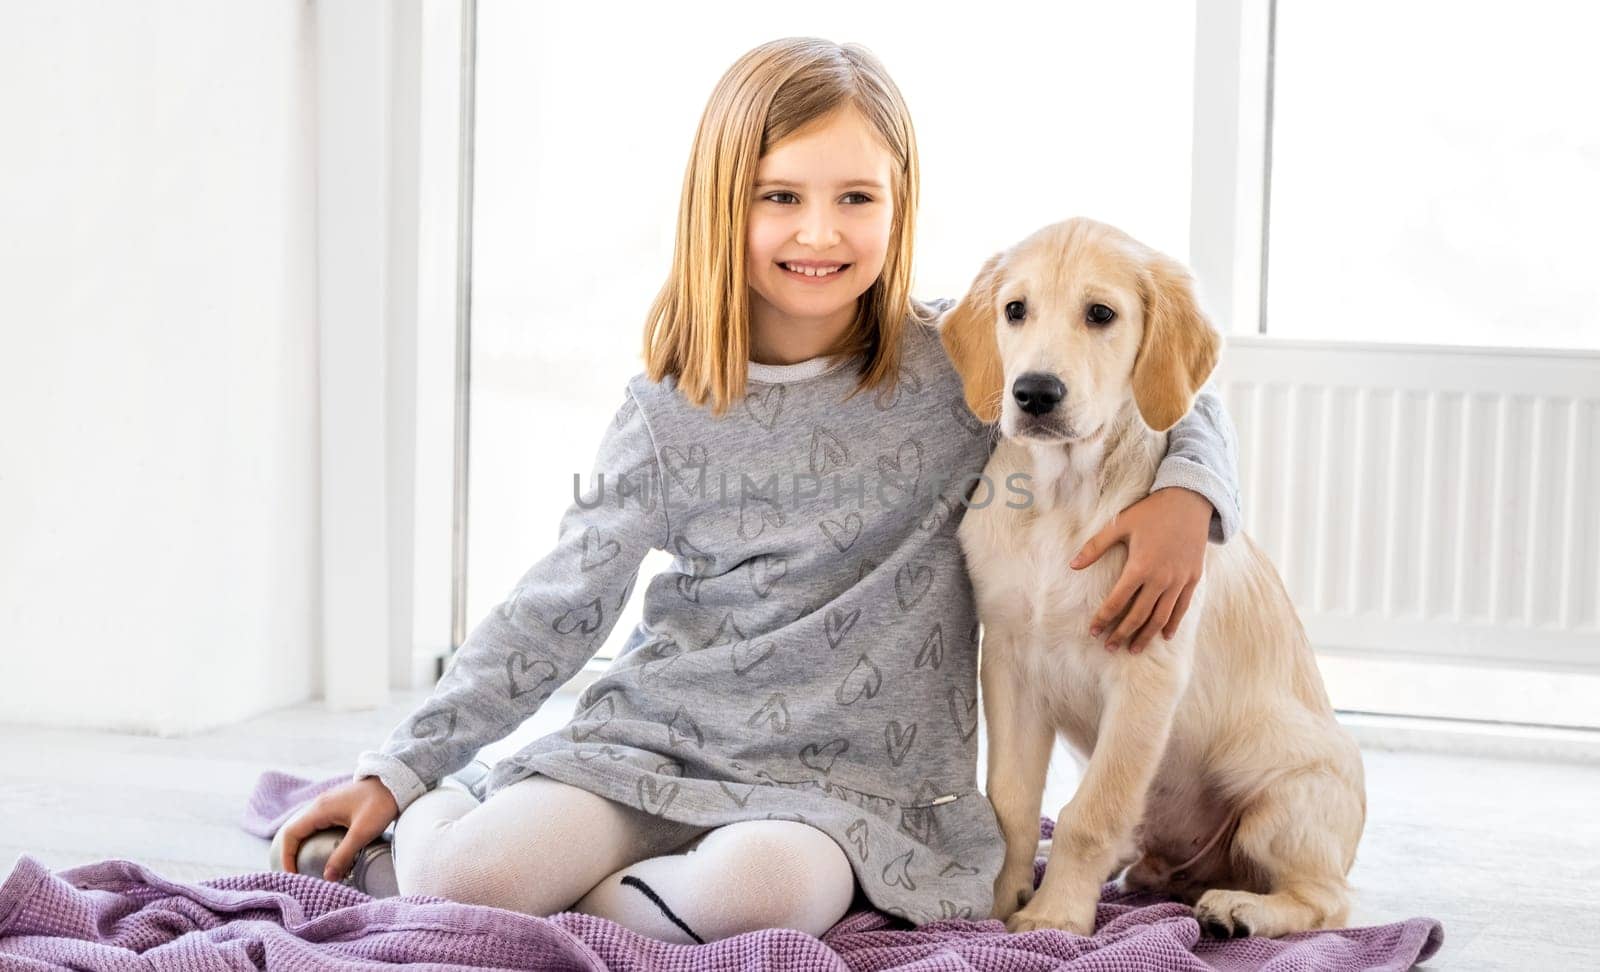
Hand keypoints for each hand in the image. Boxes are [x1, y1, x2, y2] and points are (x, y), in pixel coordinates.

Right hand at [277, 777, 398, 880]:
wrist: (398, 782)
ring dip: (304, 847)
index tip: (293, 875)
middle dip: (293, 854)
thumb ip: (344, 855)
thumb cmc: (380, 804)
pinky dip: (315, 840)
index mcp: (320, 810)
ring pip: (307, 829)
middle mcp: (319, 806)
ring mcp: (328, 805)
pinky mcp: (338, 807)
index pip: (290, 835)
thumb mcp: (362, 832)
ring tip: (309, 867)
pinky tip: (326, 852)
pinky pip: (318, 825)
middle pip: (296, 832)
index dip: (287, 857)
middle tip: (298, 874)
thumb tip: (327, 878)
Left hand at [1069, 487, 1212, 652]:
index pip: (1117, 601)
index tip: (1093, 632)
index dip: (1103, 619)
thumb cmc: (1151, 512)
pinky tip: (1163, 636)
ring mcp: (1179, 580)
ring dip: (1146, 636)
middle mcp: (1160, 578)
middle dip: (1122, 634)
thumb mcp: (1119, 524)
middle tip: (1109, 648)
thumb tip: (1072, 565)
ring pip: (1160, 617)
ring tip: (1133, 649)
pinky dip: (1172, 624)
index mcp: (1140, 566)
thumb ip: (1095, 546)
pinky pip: (1182, 608)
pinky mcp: (1193, 579)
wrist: (1189, 501)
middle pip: (1138, 615)